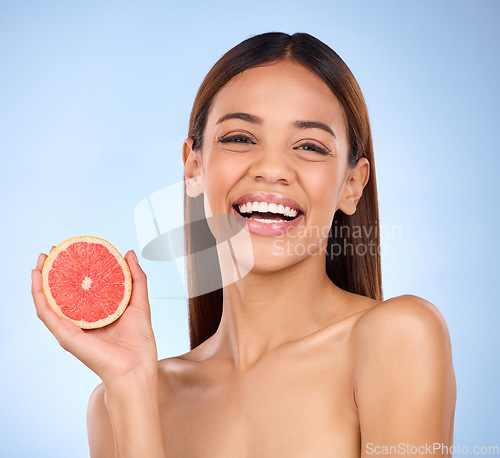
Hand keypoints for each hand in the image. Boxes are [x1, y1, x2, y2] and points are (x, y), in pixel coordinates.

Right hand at [31, 249, 157, 385]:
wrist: (135, 367)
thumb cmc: (139, 342)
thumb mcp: (140, 302)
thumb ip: (136, 279)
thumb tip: (129, 253)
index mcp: (97, 316)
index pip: (82, 290)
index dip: (76, 271)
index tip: (74, 252)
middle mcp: (81, 322)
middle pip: (63, 294)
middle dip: (56, 272)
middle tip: (54, 251)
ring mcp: (70, 329)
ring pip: (49, 301)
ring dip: (41, 280)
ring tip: (41, 260)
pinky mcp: (65, 335)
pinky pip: (46, 313)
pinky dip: (39, 295)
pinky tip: (37, 278)